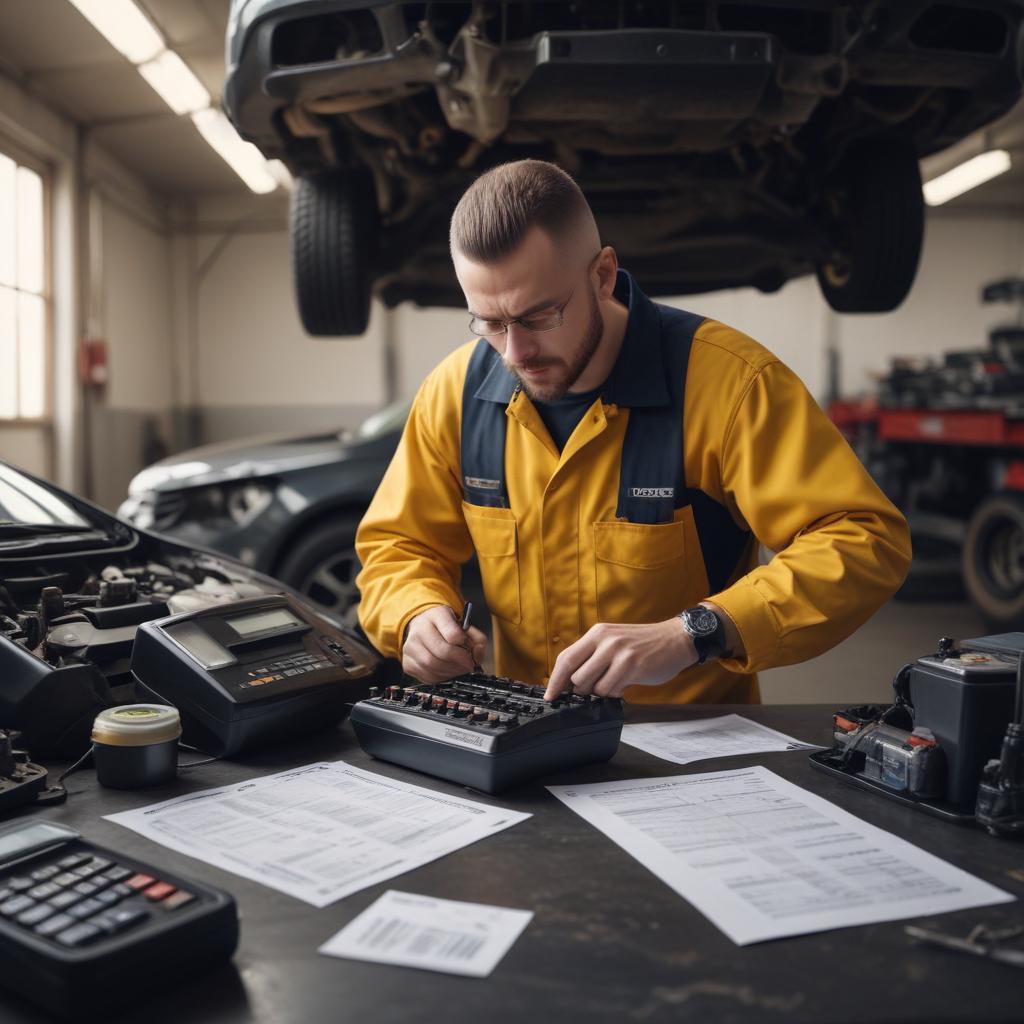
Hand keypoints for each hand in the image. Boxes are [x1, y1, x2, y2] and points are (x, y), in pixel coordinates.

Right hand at [402, 605, 487, 683]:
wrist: (425, 629)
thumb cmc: (448, 629)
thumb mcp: (466, 627)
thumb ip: (477, 638)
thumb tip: (477, 652)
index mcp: (437, 615)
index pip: (453, 634)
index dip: (464, 645)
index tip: (469, 650)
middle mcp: (419, 628)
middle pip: (442, 652)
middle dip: (459, 662)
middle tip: (468, 666)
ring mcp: (410, 646)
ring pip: (433, 666)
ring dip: (451, 672)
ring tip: (459, 669)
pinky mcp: (407, 662)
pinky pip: (426, 676)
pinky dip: (441, 678)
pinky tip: (447, 672)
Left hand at [544, 619, 696, 700]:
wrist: (676, 639)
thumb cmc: (644, 645)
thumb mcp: (614, 642)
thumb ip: (594, 658)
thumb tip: (571, 682)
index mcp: (597, 633)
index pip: (566, 658)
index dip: (555, 680)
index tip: (551, 696)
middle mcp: (604, 640)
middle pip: (574, 675)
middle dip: (580, 690)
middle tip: (593, 690)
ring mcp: (618, 651)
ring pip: (591, 685)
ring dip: (600, 692)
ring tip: (614, 683)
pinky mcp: (632, 665)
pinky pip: (611, 689)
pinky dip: (615, 693)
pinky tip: (626, 685)